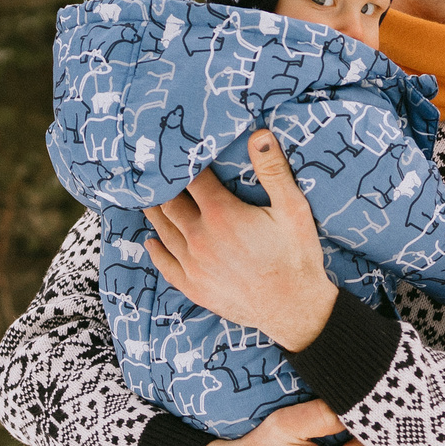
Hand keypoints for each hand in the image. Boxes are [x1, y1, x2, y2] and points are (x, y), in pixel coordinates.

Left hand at [143, 130, 336, 350]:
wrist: (295, 310)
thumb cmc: (297, 257)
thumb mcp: (293, 209)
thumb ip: (273, 171)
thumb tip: (259, 134)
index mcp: (221, 213)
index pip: (191, 178)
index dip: (183, 162)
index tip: (177, 151)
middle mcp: (200, 237)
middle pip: (170, 203)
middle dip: (163, 186)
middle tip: (153, 173)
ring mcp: (194, 264)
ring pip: (164, 231)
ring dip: (155, 213)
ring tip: (147, 199)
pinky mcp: (194, 287)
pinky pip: (166, 265)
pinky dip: (156, 251)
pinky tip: (151, 242)